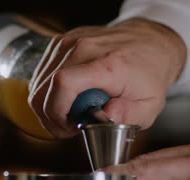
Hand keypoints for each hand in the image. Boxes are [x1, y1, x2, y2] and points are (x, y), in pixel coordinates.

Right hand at [29, 18, 185, 137]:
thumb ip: (129, 116)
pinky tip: (69, 97)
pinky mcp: (62, 42)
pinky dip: (50, 90)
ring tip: (73, 111)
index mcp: (107, 64)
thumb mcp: (150, 106)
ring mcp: (70, 41)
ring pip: (38, 82)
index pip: (63, 83)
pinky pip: (43, 73)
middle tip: (70, 126)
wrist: (151, 43)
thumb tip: (105, 117)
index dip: (56, 112)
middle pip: (43, 87)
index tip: (68, 127)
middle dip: (50, 116)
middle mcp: (84, 47)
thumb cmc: (149, 75)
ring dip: (49, 104)